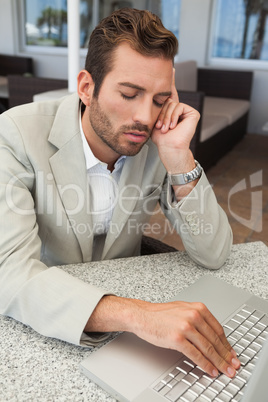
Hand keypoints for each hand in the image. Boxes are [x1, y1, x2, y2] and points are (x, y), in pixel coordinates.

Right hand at [85, 296, 240, 377]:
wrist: (142, 315)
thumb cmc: (160, 314)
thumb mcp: (184, 310)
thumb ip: (199, 319)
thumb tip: (212, 336)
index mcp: (198, 308)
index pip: (218, 329)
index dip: (227, 344)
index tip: (231, 353)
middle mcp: (194, 316)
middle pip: (215, 340)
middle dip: (226, 356)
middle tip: (232, 366)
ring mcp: (186, 327)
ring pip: (208, 348)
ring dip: (218, 362)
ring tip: (224, 371)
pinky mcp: (177, 338)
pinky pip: (196, 355)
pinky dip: (205, 364)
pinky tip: (209, 369)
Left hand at [151, 69, 199, 173]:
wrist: (169, 147)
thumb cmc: (160, 138)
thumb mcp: (154, 119)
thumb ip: (154, 106)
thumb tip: (149, 92)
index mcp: (170, 109)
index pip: (169, 92)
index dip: (170, 80)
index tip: (170, 67)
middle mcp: (179, 108)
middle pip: (167, 99)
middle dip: (161, 113)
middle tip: (161, 126)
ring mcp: (187, 110)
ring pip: (172, 104)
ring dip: (166, 117)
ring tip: (165, 128)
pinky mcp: (193, 113)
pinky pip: (179, 107)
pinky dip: (173, 116)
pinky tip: (173, 126)